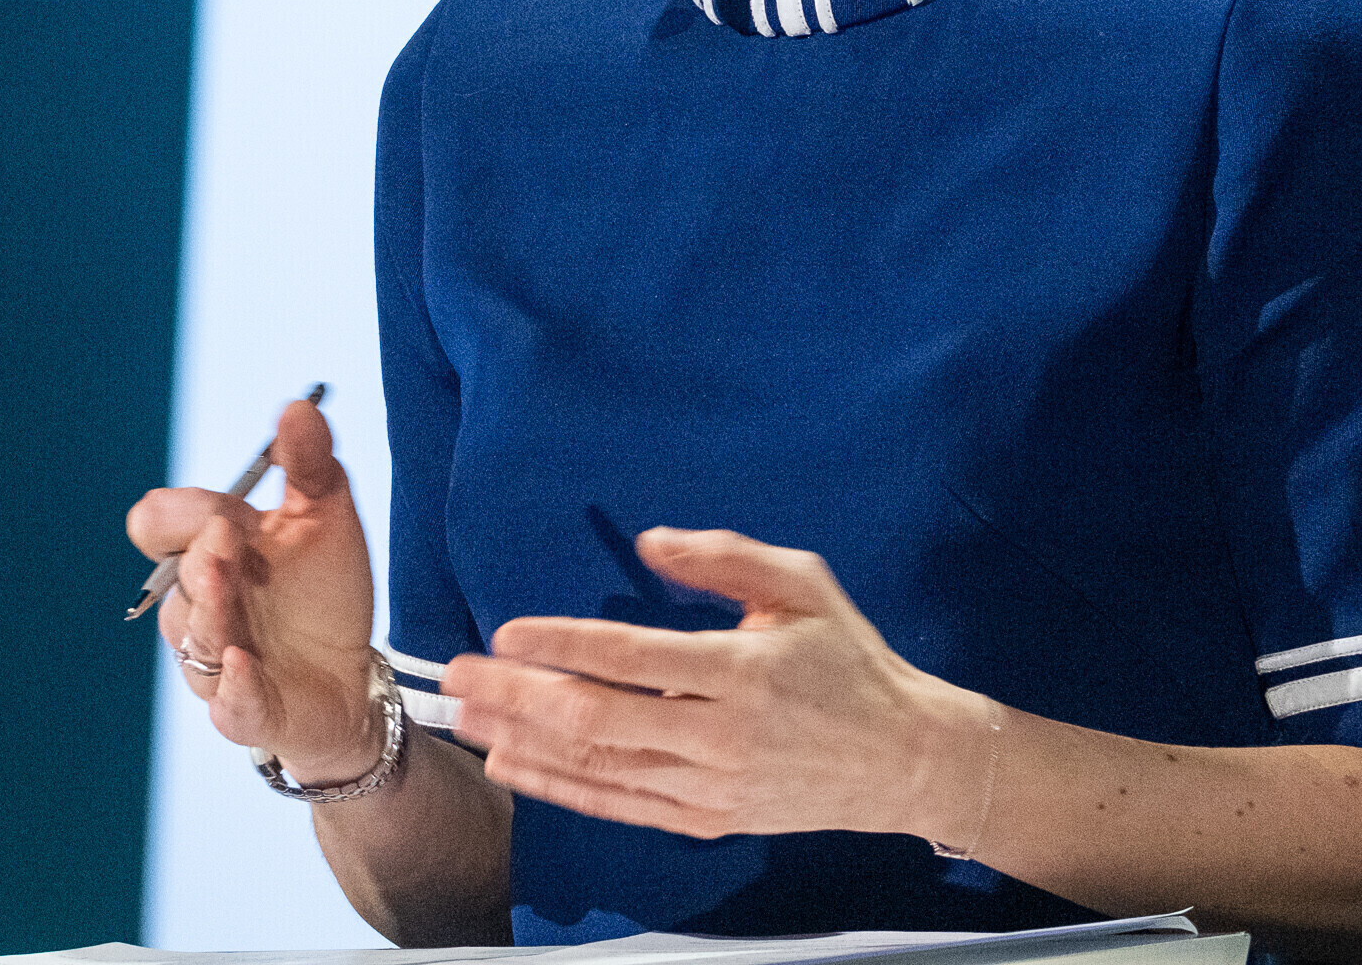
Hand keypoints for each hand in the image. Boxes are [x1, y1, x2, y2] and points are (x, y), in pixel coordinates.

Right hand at [123, 398, 383, 781]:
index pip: (158, 525)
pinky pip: (229, 705)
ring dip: (211, 612)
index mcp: (211, 551)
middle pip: (176, 581)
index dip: (177, 515)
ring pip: (196, 639)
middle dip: (199, 557)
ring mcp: (218, 662)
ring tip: (228, 585)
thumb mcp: (326, 516)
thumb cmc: (322, 591)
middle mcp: (203, 606)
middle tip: (226, 536)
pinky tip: (243, 662)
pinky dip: (235, 686)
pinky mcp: (248, 712)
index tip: (221, 508)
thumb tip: (298, 406)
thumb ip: (309, 462)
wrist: (353, 672)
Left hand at [441, 527, 994, 844]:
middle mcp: (720, 735)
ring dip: (523, 743)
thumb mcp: (802, 583)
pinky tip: (516, 767)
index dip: (562, 645)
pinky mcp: (708, 819)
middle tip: (457, 677)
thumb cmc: (850, 660)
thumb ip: (724, 556)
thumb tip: (651, 541)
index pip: (632, 658)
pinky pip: (619, 805)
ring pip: (597, 768)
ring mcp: (711, 786)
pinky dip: (560, 789)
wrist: (904, 759)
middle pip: (597, 718)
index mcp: (742, 671)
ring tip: (467, 720)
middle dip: (517, 697)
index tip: (508, 632)